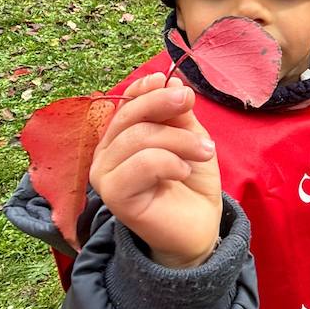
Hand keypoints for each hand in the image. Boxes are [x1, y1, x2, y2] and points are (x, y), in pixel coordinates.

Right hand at [89, 73, 221, 267]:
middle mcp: (106, 154)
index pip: (126, 103)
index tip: (176, 85)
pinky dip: (171, 161)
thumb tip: (172, 81)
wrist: (199, 226)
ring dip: (179, 139)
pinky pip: (143, 163)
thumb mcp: (189, 137)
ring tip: (204, 151)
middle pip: (130, 115)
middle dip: (164, 104)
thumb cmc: (190, 182)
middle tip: (190, 103)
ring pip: (139, 137)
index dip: (147, 89)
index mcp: (120, 136)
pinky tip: (184, 171)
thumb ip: (177, 113)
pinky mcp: (115, 196)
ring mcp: (105, 175)